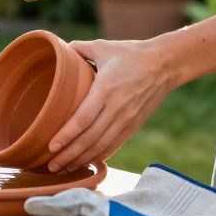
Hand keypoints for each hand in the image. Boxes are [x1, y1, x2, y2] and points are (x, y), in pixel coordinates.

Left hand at [46, 38, 176, 172]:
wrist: (165, 64)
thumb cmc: (131, 53)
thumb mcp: (104, 46)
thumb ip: (79, 48)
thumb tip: (59, 48)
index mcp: (106, 88)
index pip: (83, 119)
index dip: (66, 135)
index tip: (50, 146)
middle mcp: (117, 108)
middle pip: (90, 139)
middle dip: (68, 154)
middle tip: (51, 165)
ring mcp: (127, 119)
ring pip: (102, 146)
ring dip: (82, 159)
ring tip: (64, 168)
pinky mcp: (134, 125)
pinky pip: (114, 145)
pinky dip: (99, 156)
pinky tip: (86, 162)